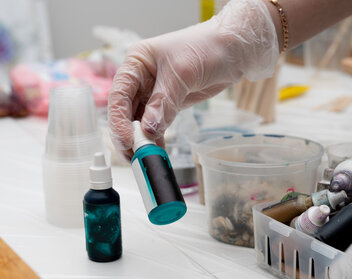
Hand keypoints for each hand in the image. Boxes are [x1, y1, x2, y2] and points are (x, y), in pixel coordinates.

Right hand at [108, 0, 278, 157]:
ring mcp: (152, 93)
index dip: (119, 120)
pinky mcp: (166, 105)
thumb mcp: (183, 73)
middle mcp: (139, 79)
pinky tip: (158, 152)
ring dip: (141, 141)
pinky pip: (155, 126)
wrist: (233, 51)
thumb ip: (164, 102)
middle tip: (135, 155)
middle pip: (124, 112)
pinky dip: (155, 140)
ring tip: (146, 157)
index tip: (128, 140)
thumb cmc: (207, 48)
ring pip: (138, 122)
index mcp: (136, 63)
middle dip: (128, 135)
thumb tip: (149, 129)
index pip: (118, 95)